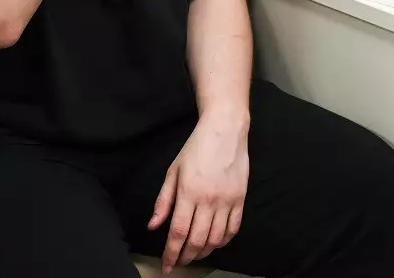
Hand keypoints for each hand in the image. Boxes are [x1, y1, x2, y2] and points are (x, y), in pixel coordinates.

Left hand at [148, 115, 249, 272]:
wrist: (225, 130)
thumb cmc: (196, 148)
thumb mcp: (173, 171)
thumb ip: (163, 201)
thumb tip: (153, 226)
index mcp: (188, 193)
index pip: (178, 232)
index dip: (171, 253)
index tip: (167, 265)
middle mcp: (208, 200)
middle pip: (197, 240)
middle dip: (186, 257)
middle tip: (180, 262)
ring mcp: (227, 200)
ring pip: (216, 238)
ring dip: (204, 252)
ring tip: (196, 254)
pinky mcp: (240, 198)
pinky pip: (233, 228)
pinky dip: (224, 241)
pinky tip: (216, 243)